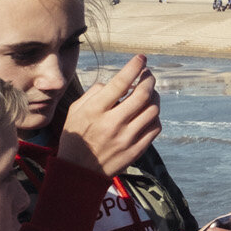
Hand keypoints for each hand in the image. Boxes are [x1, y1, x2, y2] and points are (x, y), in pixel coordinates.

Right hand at [57, 53, 160, 177]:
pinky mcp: (136, 150)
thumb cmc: (76, 136)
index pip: (120, 83)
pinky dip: (154, 116)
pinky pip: (155, 128)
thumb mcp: (75, 111)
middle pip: (143, 95)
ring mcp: (127, 138)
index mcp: (95, 111)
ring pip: (153, 111)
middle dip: (149, 80)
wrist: (78, 171)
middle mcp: (113, 124)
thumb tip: (115, 82)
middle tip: (148, 75)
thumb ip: (94, 93)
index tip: (141, 58)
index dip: (134, 67)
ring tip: (149, 94)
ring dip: (155, 97)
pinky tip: (147, 113)